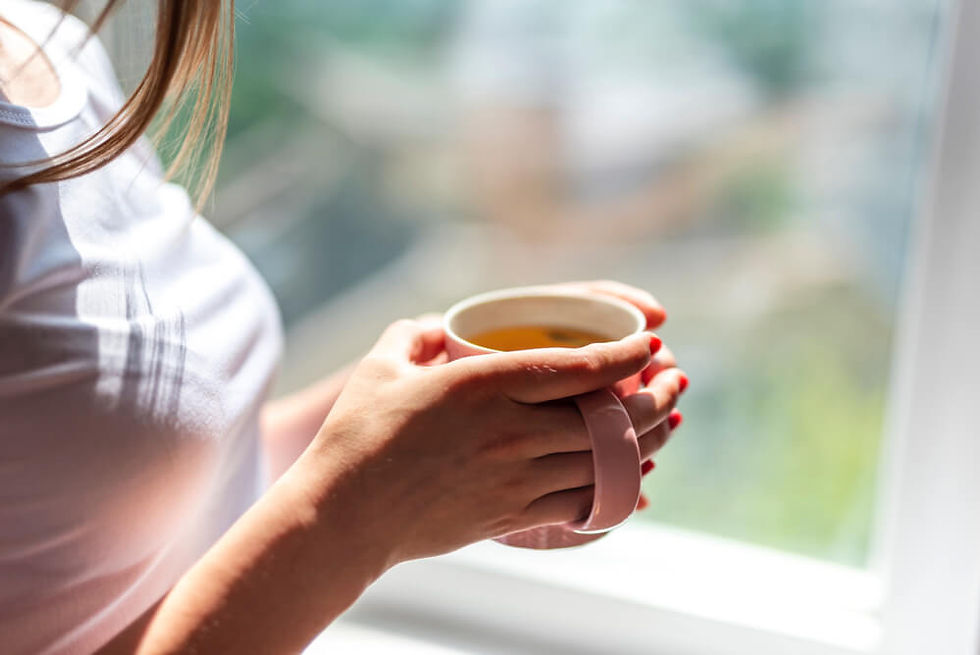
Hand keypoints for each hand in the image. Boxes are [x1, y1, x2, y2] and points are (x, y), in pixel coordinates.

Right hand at [303, 316, 685, 564]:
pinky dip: (613, 488)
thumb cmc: (357, 436)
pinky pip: (581, 503)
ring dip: (646, 443)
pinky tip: (628, 476)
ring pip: (604, 462)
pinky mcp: (511, 515)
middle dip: (654, 398)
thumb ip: (416, 333)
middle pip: (607, 418)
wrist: (343, 517)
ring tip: (668, 426)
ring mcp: (515, 479)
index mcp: (483, 385)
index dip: (625, 354)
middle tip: (677, 383)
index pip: (577, 368)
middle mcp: (510, 432)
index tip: (650, 343)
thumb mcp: (380, 367)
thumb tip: (439, 326)